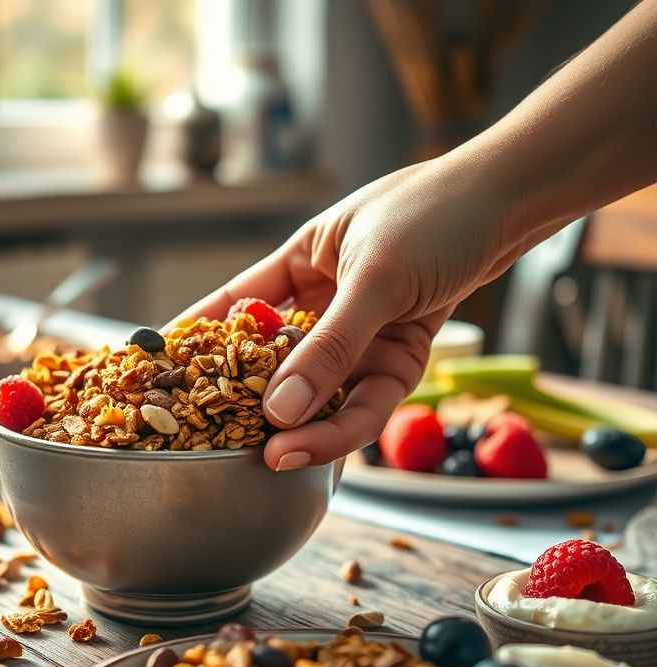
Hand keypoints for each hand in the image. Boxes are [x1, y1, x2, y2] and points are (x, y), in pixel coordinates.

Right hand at [169, 157, 519, 469]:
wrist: (515, 203)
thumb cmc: (436, 212)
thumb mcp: (373, 277)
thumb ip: (327, 346)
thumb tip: (276, 409)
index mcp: (300, 262)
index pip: (232, 306)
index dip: (195, 339)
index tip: (156, 370)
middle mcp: (325, 301)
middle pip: (274, 358)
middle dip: (248, 400)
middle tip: (218, 439)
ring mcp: (362, 331)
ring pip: (322, 388)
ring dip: (303, 425)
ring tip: (276, 457)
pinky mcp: (400, 355)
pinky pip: (367, 397)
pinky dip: (348, 422)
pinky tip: (323, 445)